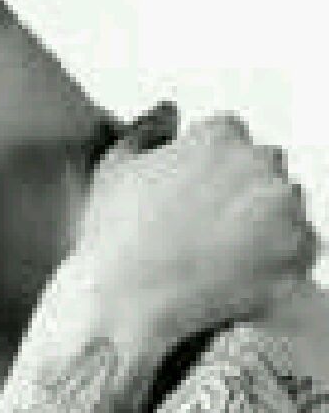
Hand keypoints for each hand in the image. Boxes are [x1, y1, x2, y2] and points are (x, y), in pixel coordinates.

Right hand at [74, 105, 319, 346]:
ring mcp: (285, 207)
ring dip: (263, 224)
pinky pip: (302, 247)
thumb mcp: (113, 169)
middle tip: (203, 232)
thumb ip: (146, 129)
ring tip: (217, 256)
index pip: (231, 138)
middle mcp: (261, 162)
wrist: (125, 302)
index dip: (208, 170)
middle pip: (265, 168)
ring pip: (286, 207)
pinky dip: (278, 259)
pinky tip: (236, 273)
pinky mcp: (300, 250)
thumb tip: (170, 109)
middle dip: (241, 193)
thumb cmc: (111, 237)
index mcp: (220, 135)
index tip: (189, 201)